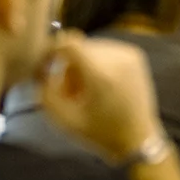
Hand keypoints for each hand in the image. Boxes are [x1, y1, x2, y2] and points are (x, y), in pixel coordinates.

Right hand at [40, 31, 162, 160]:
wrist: (138, 137)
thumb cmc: (99, 133)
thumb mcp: (63, 118)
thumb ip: (46, 90)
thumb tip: (42, 66)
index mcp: (100, 75)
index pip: (69, 42)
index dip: (53, 50)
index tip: (48, 66)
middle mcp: (117, 59)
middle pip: (78, 47)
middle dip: (70, 67)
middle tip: (72, 94)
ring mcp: (129, 55)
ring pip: (91, 48)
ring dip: (83, 66)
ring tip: (88, 92)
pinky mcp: (135, 55)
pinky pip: (105, 50)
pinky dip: (98, 64)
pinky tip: (101, 86)